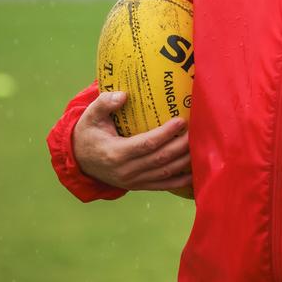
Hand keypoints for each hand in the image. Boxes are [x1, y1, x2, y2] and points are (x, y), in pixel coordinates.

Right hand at [72, 91, 191, 192]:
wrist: (80, 161)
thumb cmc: (88, 134)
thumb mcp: (90, 116)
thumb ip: (104, 103)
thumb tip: (123, 95)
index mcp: (116, 153)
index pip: (146, 144)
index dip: (166, 134)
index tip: (181, 121)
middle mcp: (127, 171)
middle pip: (161, 158)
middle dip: (182, 145)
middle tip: (198, 130)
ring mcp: (134, 181)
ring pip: (166, 172)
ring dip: (185, 160)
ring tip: (201, 145)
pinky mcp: (140, 186)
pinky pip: (164, 185)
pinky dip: (181, 180)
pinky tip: (195, 171)